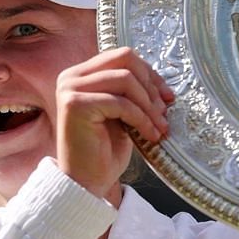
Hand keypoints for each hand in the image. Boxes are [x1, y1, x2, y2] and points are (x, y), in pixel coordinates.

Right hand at [54, 47, 172, 197]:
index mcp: (81, 74)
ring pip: (125, 79)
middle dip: (150, 86)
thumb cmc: (104, 150)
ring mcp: (70, 89)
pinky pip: (121, 103)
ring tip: (160, 126)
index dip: (149, 74)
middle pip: (125, 60)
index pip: (122, 57)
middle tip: (164, 112)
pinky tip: (150, 135)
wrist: (85, 182)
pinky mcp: (76, 105)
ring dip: (149, 104)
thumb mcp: (122, 114)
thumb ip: (133, 92)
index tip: (168, 96)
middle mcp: (71, 77)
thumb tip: (162, 83)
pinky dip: (142, 118)